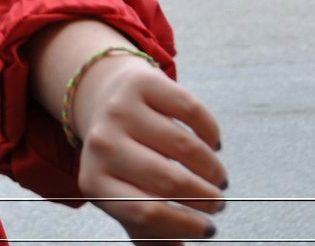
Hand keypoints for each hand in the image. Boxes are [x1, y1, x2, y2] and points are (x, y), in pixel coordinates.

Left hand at [71, 55, 227, 243]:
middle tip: (219, 202)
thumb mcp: (123, 196)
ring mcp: (120, 110)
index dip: (185, 225)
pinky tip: (213, 145)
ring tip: (217, 177)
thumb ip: (149, 232)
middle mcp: (102, 144)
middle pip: (169, 180)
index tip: (209, 229)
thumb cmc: (122, 161)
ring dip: (212, 169)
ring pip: (185, 146)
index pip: (145, 213)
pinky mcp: (141, 83)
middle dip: (206, 197)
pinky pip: (191, 110)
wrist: (103, 98)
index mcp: (95, 182)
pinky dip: (211, 132)